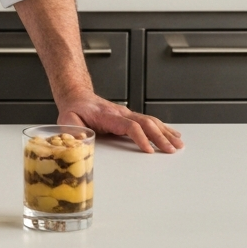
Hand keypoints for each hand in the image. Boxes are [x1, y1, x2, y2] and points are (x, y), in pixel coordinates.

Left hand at [57, 93, 183, 153]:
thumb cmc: (74, 110)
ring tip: (179, 144)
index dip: (140, 138)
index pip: (129, 126)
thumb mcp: (68, 120)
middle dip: (160, 137)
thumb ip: (73, 130)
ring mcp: (127, 114)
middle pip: (145, 123)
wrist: (77, 97)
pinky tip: (174, 134)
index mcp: (107, 115)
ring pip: (151, 121)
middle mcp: (121, 113)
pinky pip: (150, 121)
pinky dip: (164, 128)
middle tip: (171, 150)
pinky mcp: (129, 117)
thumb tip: (79, 140)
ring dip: (166, 133)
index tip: (149, 150)